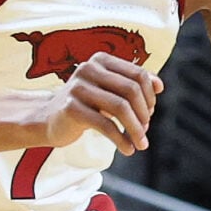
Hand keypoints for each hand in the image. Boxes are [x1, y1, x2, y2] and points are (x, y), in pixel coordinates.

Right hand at [41, 54, 160, 154]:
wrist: (49, 120)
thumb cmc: (85, 104)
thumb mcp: (109, 90)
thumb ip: (132, 85)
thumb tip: (160, 86)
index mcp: (101, 60)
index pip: (138, 75)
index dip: (150, 96)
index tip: (150, 114)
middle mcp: (88, 68)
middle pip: (131, 90)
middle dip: (144, 113)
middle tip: (145, 130)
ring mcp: (78, 87)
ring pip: (120, 107)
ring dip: (135, 129)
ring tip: (141, 144)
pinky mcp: (71, 108)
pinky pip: (105, 125)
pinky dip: (121, 139)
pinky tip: (127, 149)